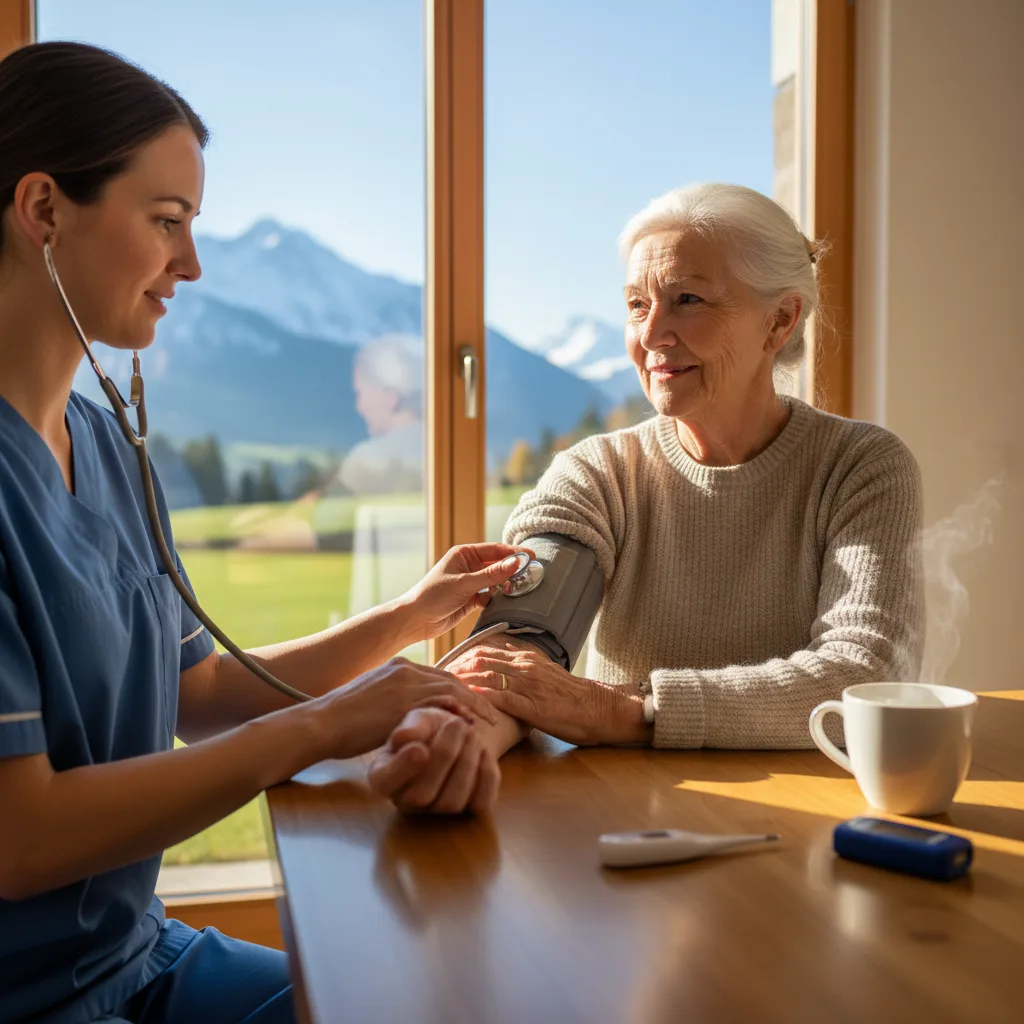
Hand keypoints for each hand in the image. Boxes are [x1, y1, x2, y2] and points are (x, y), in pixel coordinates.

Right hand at [311, 658, 497, 760]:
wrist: (322, 722)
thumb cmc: (342, 720)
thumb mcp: (373, 701)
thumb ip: (396, 701)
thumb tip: (414, 715)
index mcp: (398, 666)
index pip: (439, 674)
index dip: (460, 689)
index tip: (475, 703)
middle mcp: (405, 669)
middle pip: (451, 678)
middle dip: (474, 694)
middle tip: (491, 711)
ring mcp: (406, 683)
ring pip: (452, 689)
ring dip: (474, 704)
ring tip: (489, 720)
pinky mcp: (405, 702)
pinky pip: (442, 704)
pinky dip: (460, 713)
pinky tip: (471, 726)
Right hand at [368, 708, 500, 813]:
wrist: (458, 734)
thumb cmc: (430, 727)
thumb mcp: (418, 719)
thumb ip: (411, 728)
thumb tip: (404, 738)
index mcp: (385, 776)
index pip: (384, 782)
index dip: (402, 769)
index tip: (420, 747)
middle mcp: (408, 801)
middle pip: (422, 795)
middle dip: (444, 755)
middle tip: (457, 724)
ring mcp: (438, 811)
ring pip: (453, 802)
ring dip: (467, 763)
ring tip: (472, 734)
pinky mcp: (468, 811)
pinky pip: (480, 803)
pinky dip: (486, 775)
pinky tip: (484, 751)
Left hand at [402, 543, 533, 640]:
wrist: (416, 620)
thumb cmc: (434, 596)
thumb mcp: (464, 583)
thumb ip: (491, 574)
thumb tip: (516, 563)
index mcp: (464, 554)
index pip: (494, 550)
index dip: (513, 552)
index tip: (531, 557)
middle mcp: (469, 566)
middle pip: (497, 565)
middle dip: (512, 570)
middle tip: (530, 575)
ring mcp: (470, 583)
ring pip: (495, 581)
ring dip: (505, 586)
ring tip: (515, 590)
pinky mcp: (471, 599)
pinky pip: (490, 596)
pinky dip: (496, 599)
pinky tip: (497, 603)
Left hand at [452, 641, 647, 745]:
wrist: (598, 708)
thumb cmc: (571, 695)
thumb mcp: (547, 670)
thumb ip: (525, 660)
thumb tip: (506, 648)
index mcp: (526, 658)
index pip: (485, 651)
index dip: (461, 658)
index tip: (443, 666)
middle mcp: (524, 667)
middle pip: (480, 660)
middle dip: (455, 668)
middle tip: (434, 676)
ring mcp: (527, 685)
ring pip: (487, 676)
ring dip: (462, 681)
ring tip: (442, 687)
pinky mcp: (531, 705)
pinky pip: (501, 697)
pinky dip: (480, 697)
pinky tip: (465, 700)